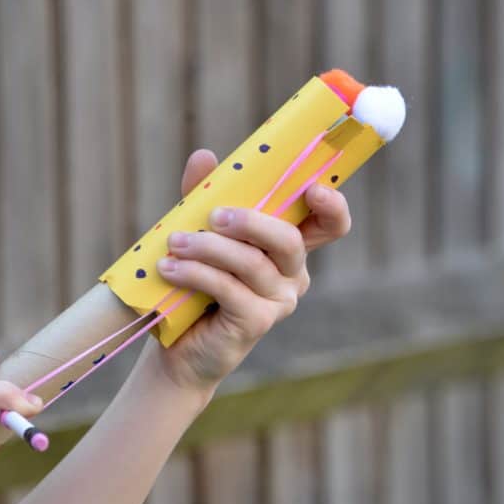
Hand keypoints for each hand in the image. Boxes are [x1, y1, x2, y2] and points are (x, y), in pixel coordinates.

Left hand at [139, 148, 352, 403]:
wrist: (177, 345)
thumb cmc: (194, 283)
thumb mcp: (199, 232)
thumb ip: (204, 195)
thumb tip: (204, 157)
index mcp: (288, 247)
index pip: (330, 225)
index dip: (333, 206)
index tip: (313, 187)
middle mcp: (293, 274)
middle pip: (289, 240)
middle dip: (251, 222)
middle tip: (213, 215)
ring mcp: (279, 301)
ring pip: (252, 263)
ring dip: (208, 248)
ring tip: (174, 243)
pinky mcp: (257, 322)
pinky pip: (229, 288)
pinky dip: (196, 274)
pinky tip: (170, 268)